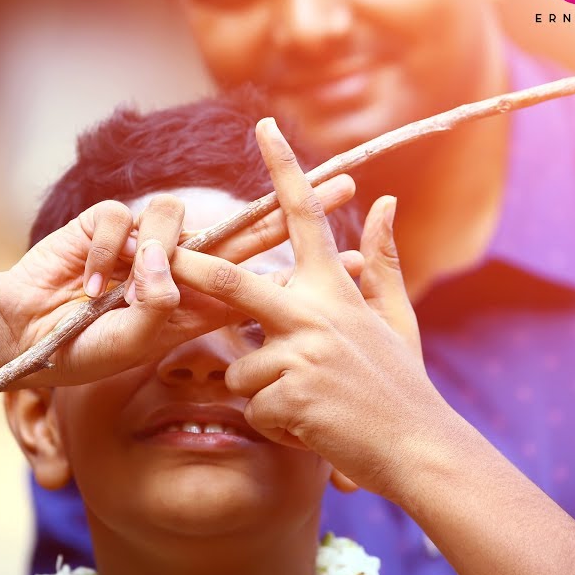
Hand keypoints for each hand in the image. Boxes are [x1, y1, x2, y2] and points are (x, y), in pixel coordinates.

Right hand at [0, 172, 359, 389]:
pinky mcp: (106, 223)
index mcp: (196, 299)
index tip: (354, 259)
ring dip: (152, 259)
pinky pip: (119, 219)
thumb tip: (196, 282)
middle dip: (293, 202)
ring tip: (129, 297)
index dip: (302, 263)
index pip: (260, 274)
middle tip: (344, 185)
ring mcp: (144, 240)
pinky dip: (102, 254)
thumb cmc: (84, 349)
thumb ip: (170, 311)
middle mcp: (179, 264)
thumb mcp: (140, 341)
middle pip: (241, 224)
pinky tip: (86, 288)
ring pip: (172, 218)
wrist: (26, 339)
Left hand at [170, 118, 457, 496]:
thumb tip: (384, 201)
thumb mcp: (395, 317)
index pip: (304, 216)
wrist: (418, 447)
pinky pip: (254, 407)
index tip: (262, 126)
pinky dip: (274, 424)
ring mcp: (302, 354)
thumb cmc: (402, 384)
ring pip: (241, 367)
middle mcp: (315, 313)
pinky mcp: (291, 395)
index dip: (283, 169)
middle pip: (233, 281)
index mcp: (334, 289)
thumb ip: (382, 260)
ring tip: (307, 406)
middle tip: (156, 252)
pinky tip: (309, 428)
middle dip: (189, 267)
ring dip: (262, 392)